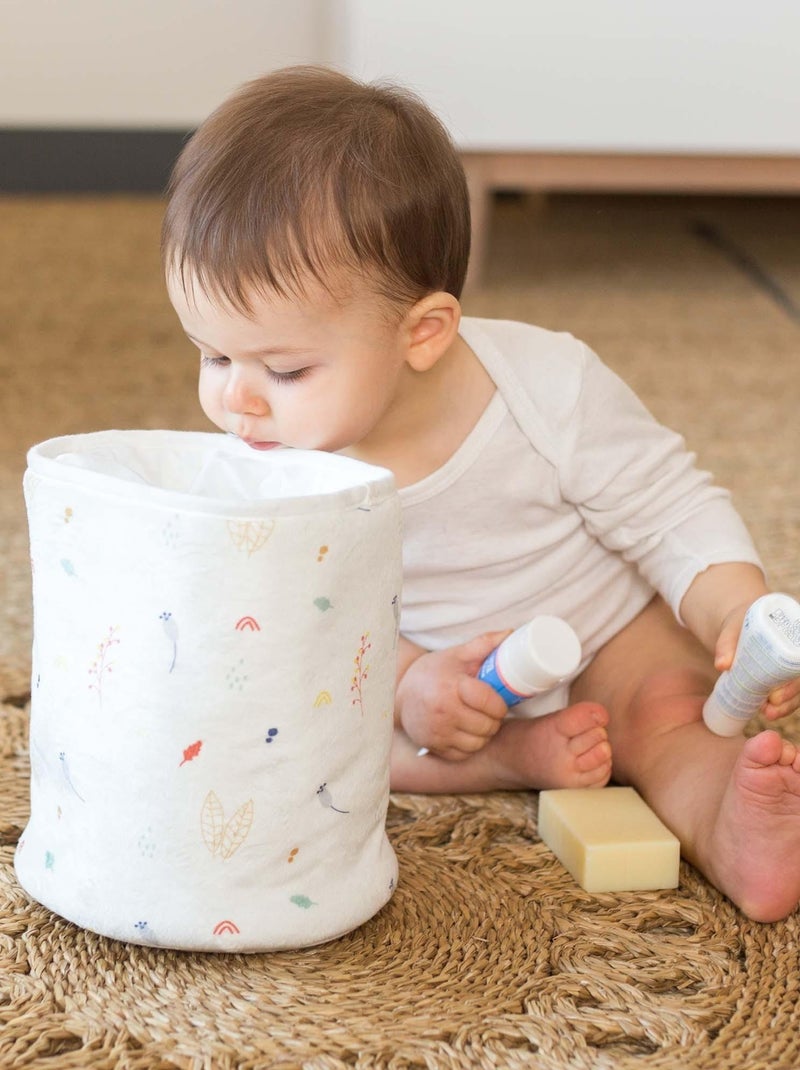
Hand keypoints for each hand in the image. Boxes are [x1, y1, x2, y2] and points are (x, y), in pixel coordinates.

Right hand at [395, 631, 510, 759]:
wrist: (399, 693)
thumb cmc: (432, 673)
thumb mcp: (456, 655)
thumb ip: (484, 644)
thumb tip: (511, 633)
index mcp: (451, 687)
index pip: (489, 703)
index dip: (500, 704)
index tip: (498, 700)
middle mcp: (443, 712)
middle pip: (487, 726)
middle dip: (495, 719)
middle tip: (491, 711)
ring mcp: (438, 732)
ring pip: (478, 743)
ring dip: (485, 734)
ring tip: (481, 722)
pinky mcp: (434, 746)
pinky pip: (464, 754)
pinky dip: (470, 746)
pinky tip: (467, 732)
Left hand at [714, 602, 799, 721]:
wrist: (741, 624)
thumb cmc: (740, 622)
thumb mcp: (732, 627)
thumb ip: (726, 643)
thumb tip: (722, 665)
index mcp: (794, 626)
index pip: (798, 651)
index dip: (794, 678)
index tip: (777, 694)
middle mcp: (798, 644)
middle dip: (792, 692)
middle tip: (773, 703)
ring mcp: (795, 661)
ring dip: (789, 702)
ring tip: (770, 714)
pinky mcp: (790, 673)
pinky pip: (794, 690)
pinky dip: (785, 702)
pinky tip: (773, 712)